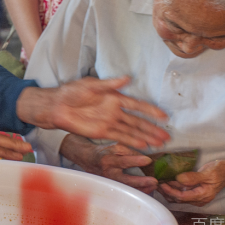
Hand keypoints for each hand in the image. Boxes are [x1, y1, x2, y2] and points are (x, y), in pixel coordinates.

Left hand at [17, 76, 169, 148]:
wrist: (57, 105)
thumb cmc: (73, 91)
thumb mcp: (91, 84)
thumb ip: (110, 84)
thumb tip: (127, 77)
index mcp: (114, 97)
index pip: (137, 105)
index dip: (150, 110)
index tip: (164, 116)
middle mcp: (115, 111)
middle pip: (137, 121)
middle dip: (152, 129)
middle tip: (167, 136)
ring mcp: (109, 122)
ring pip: (131, 131)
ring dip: (145, 137)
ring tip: (159, 143)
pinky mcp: (101, 132)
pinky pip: (120, 138)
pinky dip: (131, 142)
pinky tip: (142, 146)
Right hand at [60, 134, 157, 194]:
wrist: (88, 159)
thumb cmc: (103, 151)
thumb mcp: (114, 146)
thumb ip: (127, 150)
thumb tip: (144, 154)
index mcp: (108, 160)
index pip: (123, 161)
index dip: (136, 160)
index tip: (148, 160)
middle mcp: (108, 173)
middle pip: (126, 180)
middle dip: (141, 181)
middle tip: (154, 180)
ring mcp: (110, 183)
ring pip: (128, 188)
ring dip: (142, 188)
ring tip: (154, 186)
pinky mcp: (112, 188)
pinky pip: (126, 191)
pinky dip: (138, 191)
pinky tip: (148, 189)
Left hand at [158, 159, 224, 205]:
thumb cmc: (221, 171)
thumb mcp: (208, 172)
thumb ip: (194, 177)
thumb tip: (179, 179)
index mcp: (202, 195)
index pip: (182, 197)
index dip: (170, 191)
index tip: (161, 183)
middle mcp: (198, 199)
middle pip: (178, 199)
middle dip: (166, 192)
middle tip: (155, 182)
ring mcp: (196, 196)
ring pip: (178, 197)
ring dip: (168, 191)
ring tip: (158, 182)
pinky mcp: (195, 191)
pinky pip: (181, 193)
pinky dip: (173, 188)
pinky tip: (167, 181)